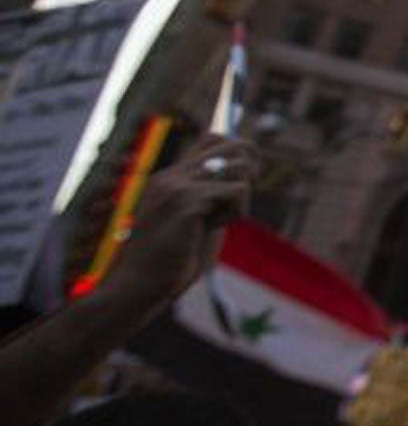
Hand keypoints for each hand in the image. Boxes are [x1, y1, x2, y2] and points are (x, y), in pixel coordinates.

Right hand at [98, 137, 252, 313]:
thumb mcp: (196, 220)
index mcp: (172, 177)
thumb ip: (215, 197)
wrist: (138, 287)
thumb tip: (249, 172)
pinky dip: (236, 213)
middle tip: (235, 202)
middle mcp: (173, 175)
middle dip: (249, 171)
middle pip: (235, 144)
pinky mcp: (186, 201)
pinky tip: (210, 229)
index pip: (214, 138)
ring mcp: (177, 186)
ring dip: (240, 198)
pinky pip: (238, 191)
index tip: (239, 184)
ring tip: (217, 220)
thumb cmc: (170, 262)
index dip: (239, 154)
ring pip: (241, 166)